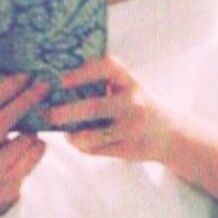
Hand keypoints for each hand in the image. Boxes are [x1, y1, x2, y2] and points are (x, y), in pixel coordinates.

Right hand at [0, 74, 49, 216]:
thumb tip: (16, 83)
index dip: (5, 89)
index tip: (23, 77)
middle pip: (4, 120)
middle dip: (26, 100)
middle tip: (43, 86)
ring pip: (25, 138)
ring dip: (33, 130)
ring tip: (27, 133)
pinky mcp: (10, 184)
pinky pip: (35, 155)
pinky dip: (38, 146)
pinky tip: (31, 147)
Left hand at [42, 57, 176, 163]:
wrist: (169, 135)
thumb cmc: (138, 106)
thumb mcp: (128, 88)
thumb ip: (105, 83)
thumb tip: (62, 83)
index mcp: (131, 82)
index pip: (106, 68)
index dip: (82, 72)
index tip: (62, 80)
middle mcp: (133, 103)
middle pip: (94, 107)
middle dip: (66, 112)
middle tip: (48, 114)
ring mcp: (131, 128)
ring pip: (92, 135)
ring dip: (73, 136)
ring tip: (65, 133)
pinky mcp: (128, 149)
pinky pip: (97, 150)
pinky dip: (83, 147)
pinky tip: (77, 141)